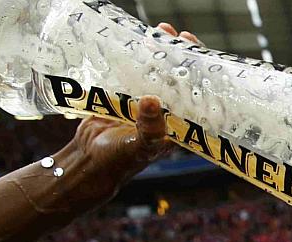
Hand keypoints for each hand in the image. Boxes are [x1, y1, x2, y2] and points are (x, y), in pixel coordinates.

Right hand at [56, 24, 200, 203]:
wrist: (90, 160)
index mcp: (180, 124)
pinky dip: (135, 56)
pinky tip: (135, 41)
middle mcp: (167, 111)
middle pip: (179, 77)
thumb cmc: (121, 161)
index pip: (198, 94)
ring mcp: (146, 101)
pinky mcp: (125, 94)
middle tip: (177, 35)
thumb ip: (149, 128)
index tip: (198, 53)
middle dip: (180, 55)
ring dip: (159, 51)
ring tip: (160, 31)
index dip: (201, 73)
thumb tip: (152, 101)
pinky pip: (134, 71)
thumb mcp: (139, 146)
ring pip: (157, 71)